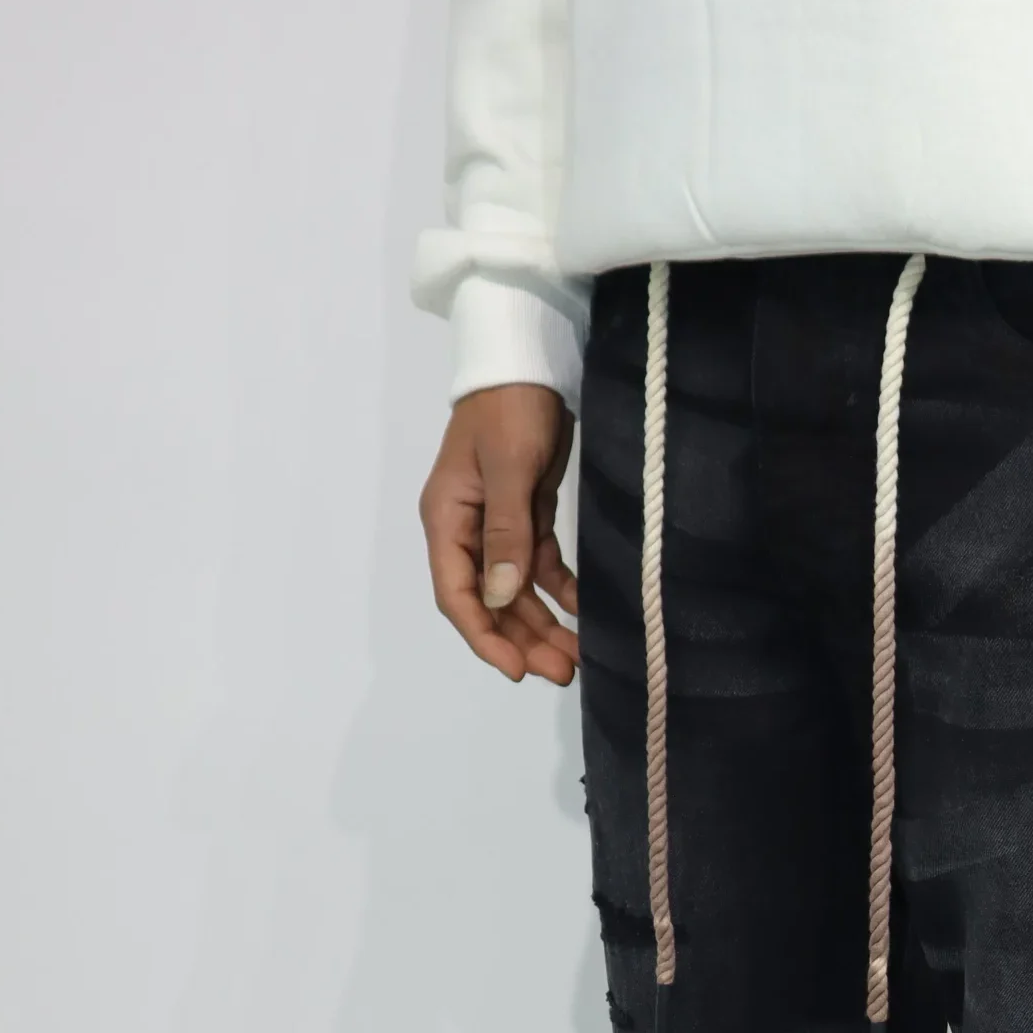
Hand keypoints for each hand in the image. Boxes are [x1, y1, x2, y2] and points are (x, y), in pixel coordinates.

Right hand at [419, 384, 579, 684]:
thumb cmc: (510, 407)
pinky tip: (585, 612)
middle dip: (523, 640)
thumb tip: (501, 596)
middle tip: (563, 672)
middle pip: (492, 603)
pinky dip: (561, 591)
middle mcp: (468, 531)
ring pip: (518, 592)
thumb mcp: (509, 467)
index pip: (457, 594)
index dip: (485, 636)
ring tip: (578, 658)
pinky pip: (541, 567)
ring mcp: (499, 526)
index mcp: (448, 521)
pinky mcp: (529, 516)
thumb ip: (506, 532)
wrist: (529, 360)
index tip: (517, 669)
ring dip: (544, 625)